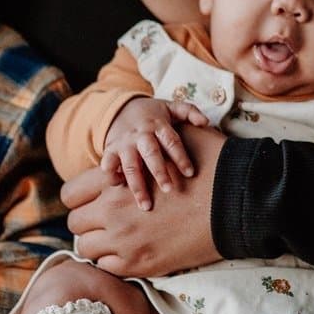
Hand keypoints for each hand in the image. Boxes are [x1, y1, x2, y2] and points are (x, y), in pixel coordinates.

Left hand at [65, 124, 224, 276]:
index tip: (94, 199)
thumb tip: (134, 148)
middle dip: (88, 219)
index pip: (71, 193)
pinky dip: (114, 260)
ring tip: (117, 237)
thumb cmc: (208, 165)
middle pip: (74, 222)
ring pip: (86, 248)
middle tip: (107, 219)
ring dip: (98, 242)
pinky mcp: (142, 264)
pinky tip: (131, 250)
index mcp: (113, 180)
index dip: (81, 195)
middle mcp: (111, 212)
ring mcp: (125, 242)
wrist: (237, 201)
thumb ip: (144, 147)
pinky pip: (107, 267)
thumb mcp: (172, 141)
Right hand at [101, 96, 213, 210]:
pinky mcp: (110, 150)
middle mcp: (140, 135)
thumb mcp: (171, 107)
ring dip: (137, 185)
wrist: (121, 108)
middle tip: (168, 190)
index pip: (171, 141)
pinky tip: (119, 188)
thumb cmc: (153, 114)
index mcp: (158, 125)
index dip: (180, 157)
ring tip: (145, 205)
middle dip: (159, 172)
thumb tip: (206, 121)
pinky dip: (111, 176)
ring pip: (130, 166)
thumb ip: (190, 111)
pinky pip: (108, 165)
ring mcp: (124, 143)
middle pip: (150, 154)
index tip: (190, 173)